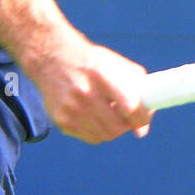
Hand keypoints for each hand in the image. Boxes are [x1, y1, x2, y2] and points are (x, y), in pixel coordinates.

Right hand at [25, 33, 151, 143]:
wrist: (51, 57)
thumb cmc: (91, 62)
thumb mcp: (117, 65)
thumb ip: (138, 92)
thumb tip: (142, 130)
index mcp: (102, 73)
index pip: (131, 107)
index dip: (142, 117)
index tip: (142, 116)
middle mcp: (84, 92)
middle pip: (118, 126)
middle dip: (127, 124)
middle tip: (127, 116)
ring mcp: (70, 108)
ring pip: (105, 135)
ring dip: (113, 128)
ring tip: (109, 112)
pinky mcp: (61, 120)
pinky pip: (90, 137)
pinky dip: (97, 131)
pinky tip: (94, 115)